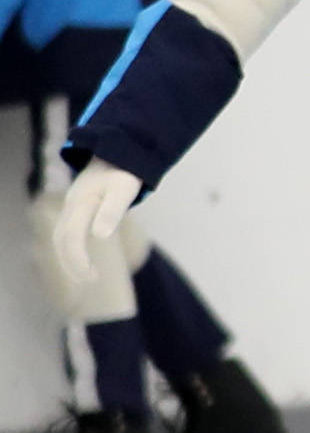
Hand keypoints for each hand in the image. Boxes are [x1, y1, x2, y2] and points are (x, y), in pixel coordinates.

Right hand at [47, 160, 135, 288]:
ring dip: (69, 258)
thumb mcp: (123, 190)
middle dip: (72, 263)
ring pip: (61, 237)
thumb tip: (100, 236)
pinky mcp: (76, 207)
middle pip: (61, 240)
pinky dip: (70, 248)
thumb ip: (112, 211)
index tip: (92, 277)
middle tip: (90, 281)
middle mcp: (71, 206)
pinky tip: (84, 258)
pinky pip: (67, 232)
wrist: (118, 150)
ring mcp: (71, 206)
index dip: (78, 260)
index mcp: (81, 204)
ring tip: (88, 275)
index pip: (71, 238)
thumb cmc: (124, 172)